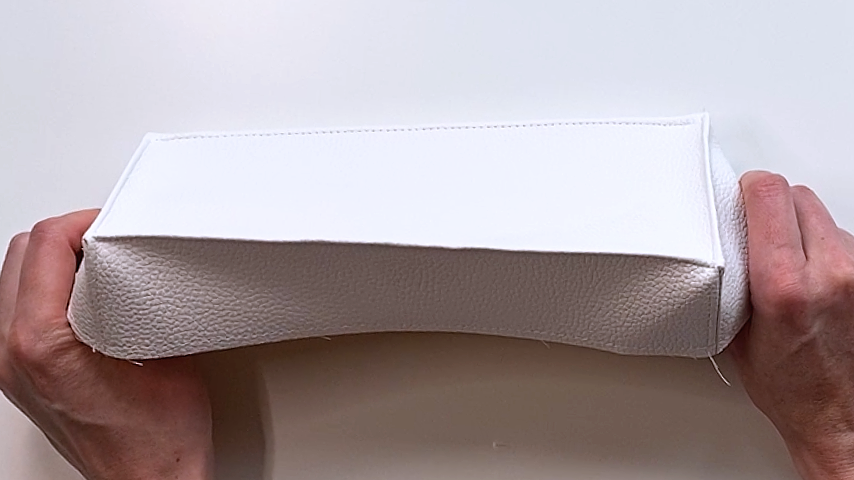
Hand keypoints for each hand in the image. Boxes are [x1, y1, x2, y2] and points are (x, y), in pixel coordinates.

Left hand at [0, 211, 212, 479]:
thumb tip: (143, 268)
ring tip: (97, 263)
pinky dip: (45, 289)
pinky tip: (83, 295)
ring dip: (52, 261)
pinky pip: (16, 309)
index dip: (83, 221)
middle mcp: (11, 355)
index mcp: (41, 345)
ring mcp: (8, 368)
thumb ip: (143, 301)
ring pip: (11, 279)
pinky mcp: (19, 376)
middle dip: (66, 236)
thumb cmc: (159, 441)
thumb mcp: (166, 353)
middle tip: (108, 239)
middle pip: (18, 254)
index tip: (111, 223)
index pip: (44, 246)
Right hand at [731, 172, 853, 479]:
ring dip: (800, 228)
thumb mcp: (735, 332)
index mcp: (785, 285)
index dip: (749, 188)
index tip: (739, 196)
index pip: (770, 194)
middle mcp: (830, 272)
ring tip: (786, 264)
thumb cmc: (790, 388)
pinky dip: (822, 247)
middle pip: (797, 195)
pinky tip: (811, 277)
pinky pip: (842, 238)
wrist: (841, 418)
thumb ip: (732, 278)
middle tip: (756, 232)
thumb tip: (725, 239)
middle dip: (772, 206)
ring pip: (822, 215)